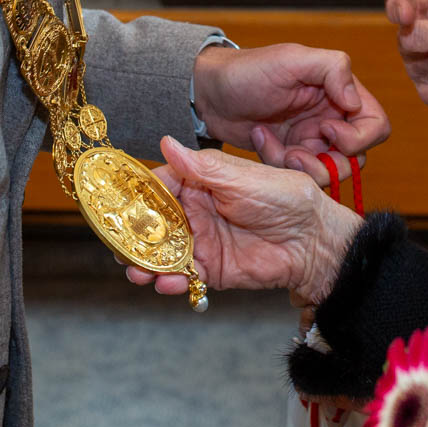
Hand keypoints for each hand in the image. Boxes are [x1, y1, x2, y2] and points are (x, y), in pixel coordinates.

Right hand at [127, 137, 362, 302]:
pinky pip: (183, 277)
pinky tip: (165, 284)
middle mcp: (195, 212)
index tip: (114, 206)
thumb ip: (202, 167)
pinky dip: (169, 283)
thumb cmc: (285, 199)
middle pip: (152, 224)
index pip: (159, 186)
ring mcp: (202, 242)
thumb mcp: (242, 178)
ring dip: (144, 263)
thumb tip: (165, 142)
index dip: (136, 196)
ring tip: (136, 271)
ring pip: (162, 253)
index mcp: (200, 183)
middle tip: (117, 246)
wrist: (314, 240)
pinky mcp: (211, 270)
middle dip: (132, 236)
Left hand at [193, 43, 389, 171]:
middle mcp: (332, 118)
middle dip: (328, 159)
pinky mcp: (290, 155)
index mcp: (340, 93)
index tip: (325, 127)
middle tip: (296, 150)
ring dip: (302, 165)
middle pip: (357, 156)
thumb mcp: (291, 59)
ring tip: (278, 148)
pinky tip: (259, 139)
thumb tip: (354, 101)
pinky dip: (278, 162)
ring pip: (329, 170)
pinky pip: (299, 174)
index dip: (358, 136)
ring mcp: (311, 139)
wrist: (209, 91)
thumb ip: (332, 69)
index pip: (376, 125)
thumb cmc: (249, 69)